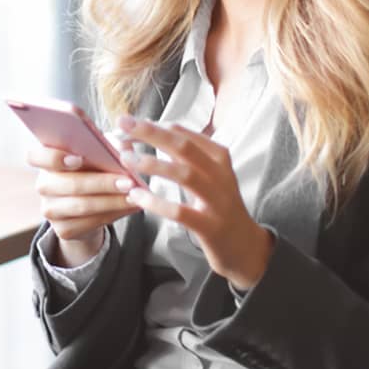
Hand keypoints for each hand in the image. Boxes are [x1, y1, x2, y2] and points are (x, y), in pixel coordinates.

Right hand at [27, 142, 137, 267]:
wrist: (88, 206)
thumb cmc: (93, 170)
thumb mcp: (99, 154)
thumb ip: (108, 145)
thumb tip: (124, 147)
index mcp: (45, 160)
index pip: (35, 157)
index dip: (54, 158)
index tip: (79, 158)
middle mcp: (43, 185)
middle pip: (70, 184)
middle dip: (102, 183)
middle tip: (128, 182)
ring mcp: (50, 210)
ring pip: (83, 206)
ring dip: (113, 201)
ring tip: (136, 195)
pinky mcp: (63, 230)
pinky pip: (91, 223)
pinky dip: (115, 213)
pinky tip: (131, 206)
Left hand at [117, 116, 273, 289]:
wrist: (245, 246)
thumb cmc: (217, 205)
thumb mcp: (208, 174)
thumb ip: (184, 155)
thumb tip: (152, 129)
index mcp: (218, 157)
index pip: (183, 134)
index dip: (152, 126)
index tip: (127, 123)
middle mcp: (221, 175)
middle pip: (184, 147)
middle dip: (151, 133)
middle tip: (123, 123)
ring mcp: (217, 201)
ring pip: (184, 174)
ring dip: (152, 164)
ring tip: (125, 158)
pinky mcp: (210, 226)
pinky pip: (180, 211)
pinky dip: (155, 202)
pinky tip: (135, 195)